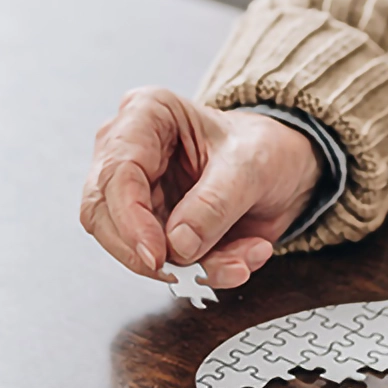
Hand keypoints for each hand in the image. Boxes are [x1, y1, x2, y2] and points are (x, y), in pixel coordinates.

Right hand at [80, 88, 322, 287]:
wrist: (283, 167)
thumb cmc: (263, 147)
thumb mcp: (251, 166)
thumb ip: (215, 204)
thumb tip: (178, 244)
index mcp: (146, 114)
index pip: (116, 173)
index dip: (130, 221)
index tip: (158, 255)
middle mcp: (129, 152)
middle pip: (103, 214)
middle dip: (147, 252)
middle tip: (187, 273)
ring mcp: (137, 193)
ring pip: (131, 247)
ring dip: (187, 268)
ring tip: (239, 262)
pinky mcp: (152, 226)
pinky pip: (163, 263)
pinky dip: (202, 271)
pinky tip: (240, 259)